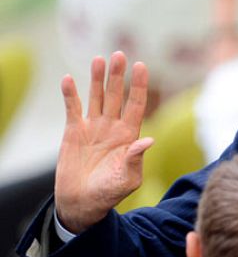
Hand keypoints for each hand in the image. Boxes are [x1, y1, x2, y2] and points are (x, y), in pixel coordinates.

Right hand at [55, 51, 152, 232]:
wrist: (83, 202)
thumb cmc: (110, 193)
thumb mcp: (128, 178)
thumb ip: (136, 158)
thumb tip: (149, 140)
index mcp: (129, 136)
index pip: (137, 105)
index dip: (139, 85)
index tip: (142, 65)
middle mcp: (113, 127)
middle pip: (117, 95)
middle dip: (118, 75)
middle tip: (119, 54)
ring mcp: (93, 127)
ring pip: (97, 97)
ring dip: (97, 79)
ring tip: (99, 59)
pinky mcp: (73, 131)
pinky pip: (72, 108)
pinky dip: (70, 94)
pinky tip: (69, 79)